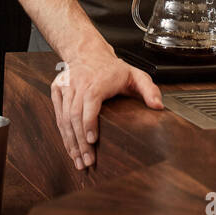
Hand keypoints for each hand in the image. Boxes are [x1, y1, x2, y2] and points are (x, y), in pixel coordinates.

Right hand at [51, 48, 162, 170]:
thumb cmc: (112, 68)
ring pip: (64, 118)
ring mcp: (66, 87)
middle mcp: (78, 84)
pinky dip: (63, 134)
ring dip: (71, 142)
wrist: (87, 52)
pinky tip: (70, 148)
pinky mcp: (57, 90)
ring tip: (78, 161)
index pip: (90, 102)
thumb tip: (158, 106)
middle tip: (87, 162)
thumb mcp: (136, 74)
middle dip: (80, 142)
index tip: (93, 141)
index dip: (89, 123)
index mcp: (97, 81)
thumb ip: (149, 89)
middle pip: (74, 115)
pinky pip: (58, 115)